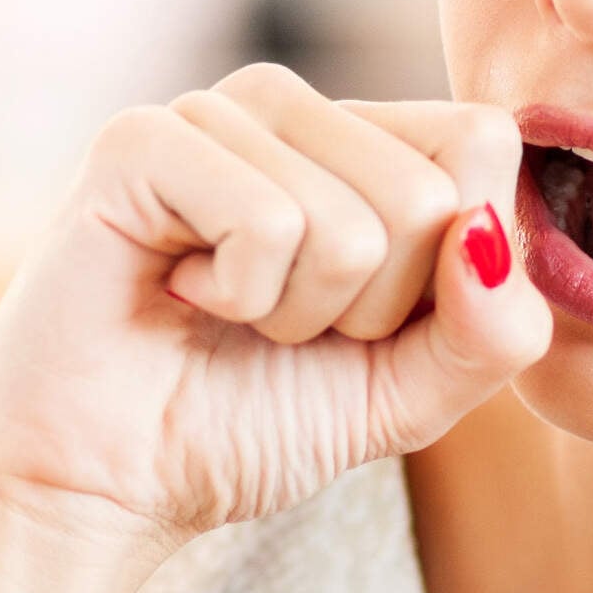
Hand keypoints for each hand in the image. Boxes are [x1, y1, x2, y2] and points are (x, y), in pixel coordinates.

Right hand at [0, 63, 550, 559]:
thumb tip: (491, 239)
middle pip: (432, 196)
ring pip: (356, 221)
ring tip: (222, 316)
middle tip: (276, 329)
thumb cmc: (243, 424)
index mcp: (361, 141)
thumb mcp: (406, 394)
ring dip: (296, 314)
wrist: (102, 484)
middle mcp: (293, 107)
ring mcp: (214, 112)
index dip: (445, 273)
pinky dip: (237, 298)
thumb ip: (490, 333)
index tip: (360, 323)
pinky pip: (270, 221)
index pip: (483, 146)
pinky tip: (177, 296)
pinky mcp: (141, 141)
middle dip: (370, 312)